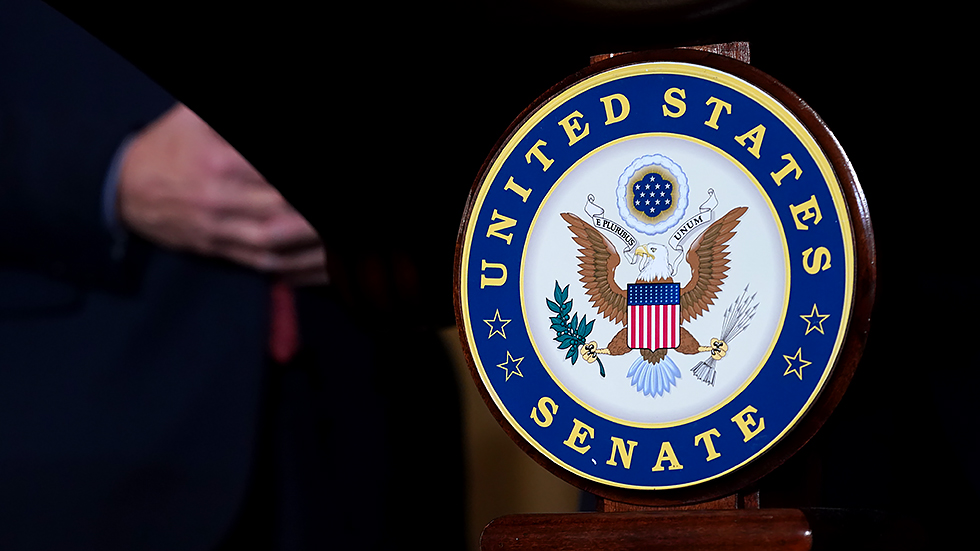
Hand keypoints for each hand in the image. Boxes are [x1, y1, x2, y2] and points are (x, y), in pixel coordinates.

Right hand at [117, 104, 325, 285]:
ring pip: (277, 242)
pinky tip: (323, 267)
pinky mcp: (219, 251)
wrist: (121, 189)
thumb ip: (225, 121)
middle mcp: (220, 199)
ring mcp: (220, 230)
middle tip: (347, 221)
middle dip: (314, 214)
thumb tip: (267, 106)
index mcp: (219, 162)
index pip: (272, 174)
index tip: (332, 181)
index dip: (298, 182)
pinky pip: (263, 265)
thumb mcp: (195, 115)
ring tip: (344, 244)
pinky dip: (297, 268)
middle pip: (281, 208)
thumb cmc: (169, 145)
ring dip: (314, 244)